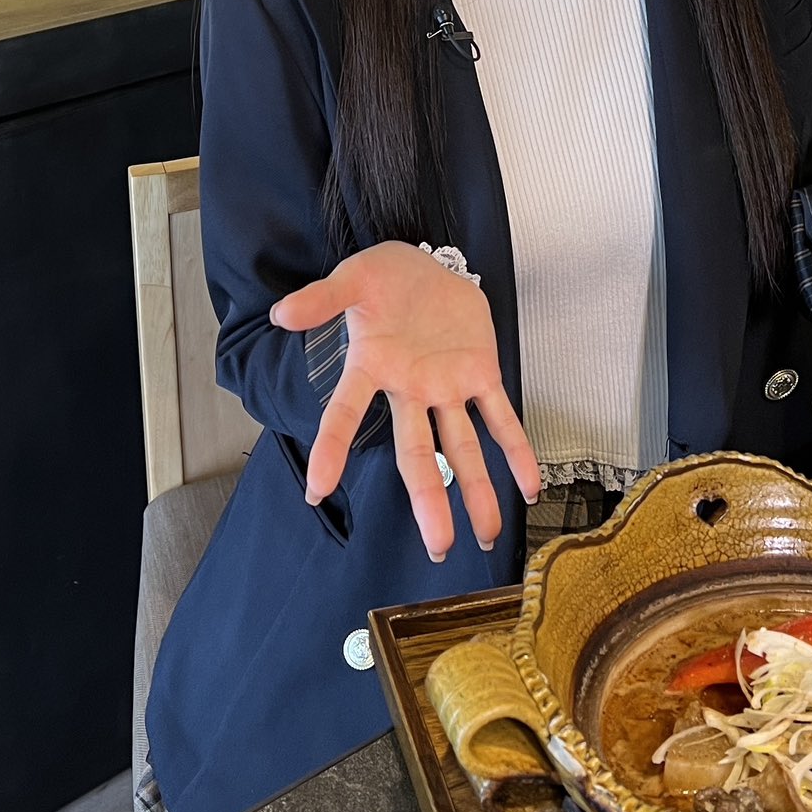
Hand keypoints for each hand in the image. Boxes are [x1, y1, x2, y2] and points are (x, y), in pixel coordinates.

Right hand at [269, 242, 539, 560]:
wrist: (423, 264)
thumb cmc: (383, 279)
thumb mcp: (351, 280)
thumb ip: (321, 298)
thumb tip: (281, 312)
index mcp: (373, 369)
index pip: (344, 416)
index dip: (331, 450)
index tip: (316, 490)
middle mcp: (410, 390)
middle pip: (417, 454)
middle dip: (429, 500)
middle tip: (438, 547)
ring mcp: (446, 387)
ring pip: (462, 447)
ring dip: (476, 490)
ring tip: (487, 535)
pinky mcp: (479, 373)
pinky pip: (502, 418)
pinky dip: (517, 450)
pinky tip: (530, 488)